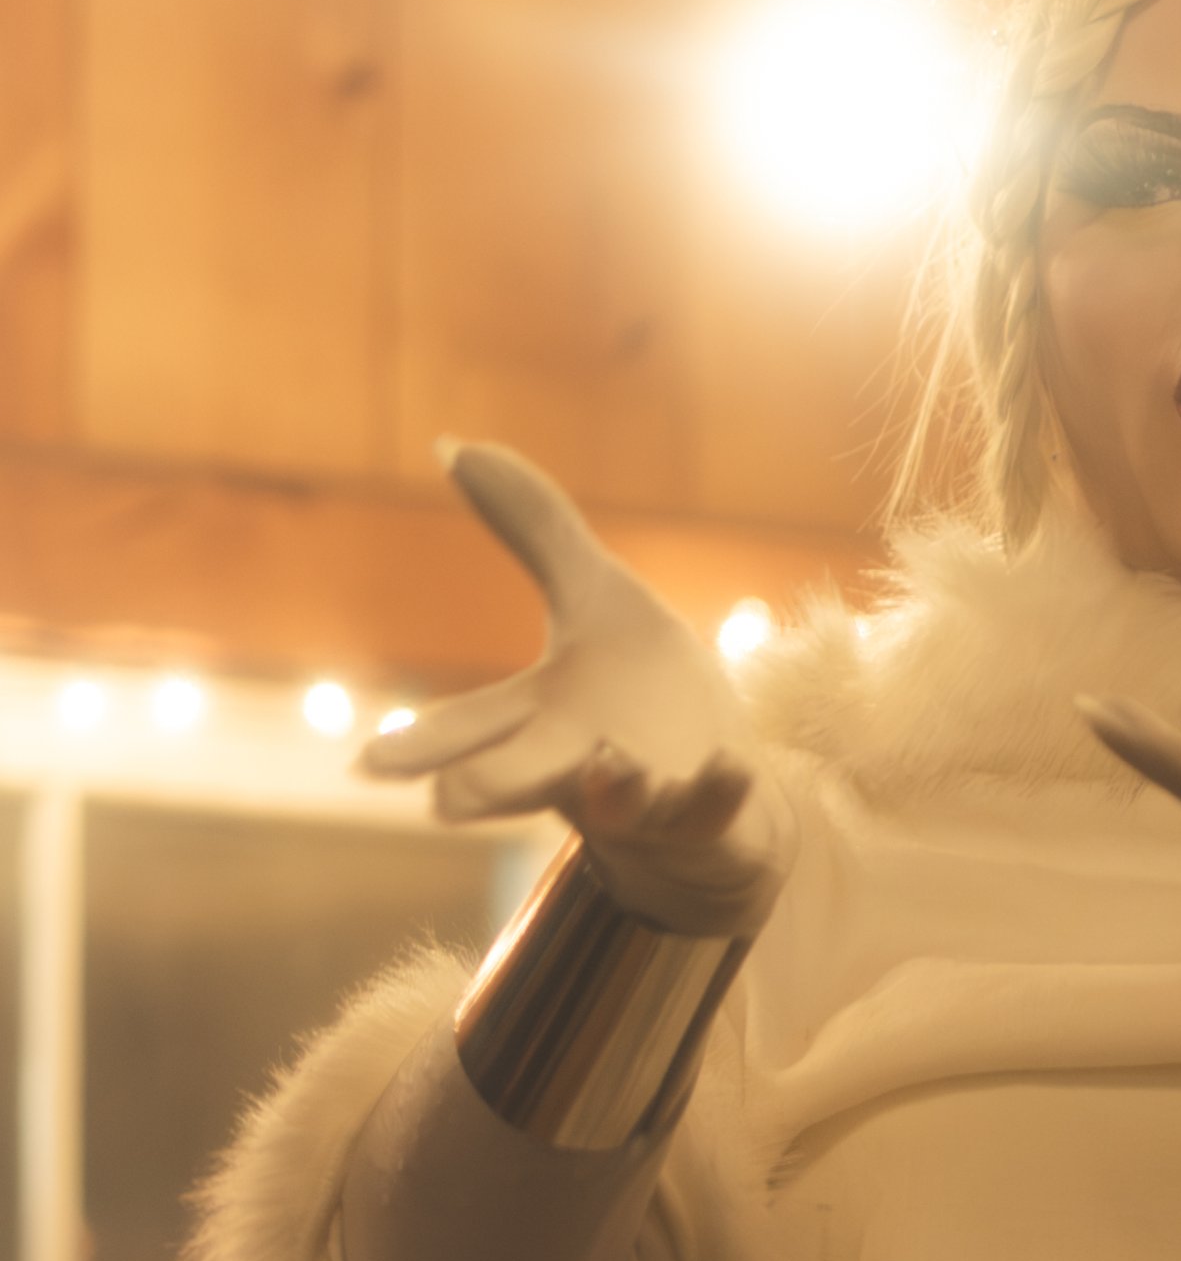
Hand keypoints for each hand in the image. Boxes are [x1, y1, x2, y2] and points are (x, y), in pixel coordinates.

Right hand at [361, 443, 793, 936]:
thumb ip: (532, 528)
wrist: (729, 804)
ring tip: (611, 765)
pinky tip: (731, 767)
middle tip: (447, 801)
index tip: (370, 764)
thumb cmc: (640, 702)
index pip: (470, 726)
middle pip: (521, 776)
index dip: (421, 745)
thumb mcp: (595, 597)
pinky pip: (717, 812)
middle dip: (490, 783)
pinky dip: (720, 792)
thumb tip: (453, 443)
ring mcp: (651, 798)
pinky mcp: (713, 817)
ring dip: (615, 787)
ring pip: (621, 803)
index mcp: (542, 716)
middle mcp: (583, 764)